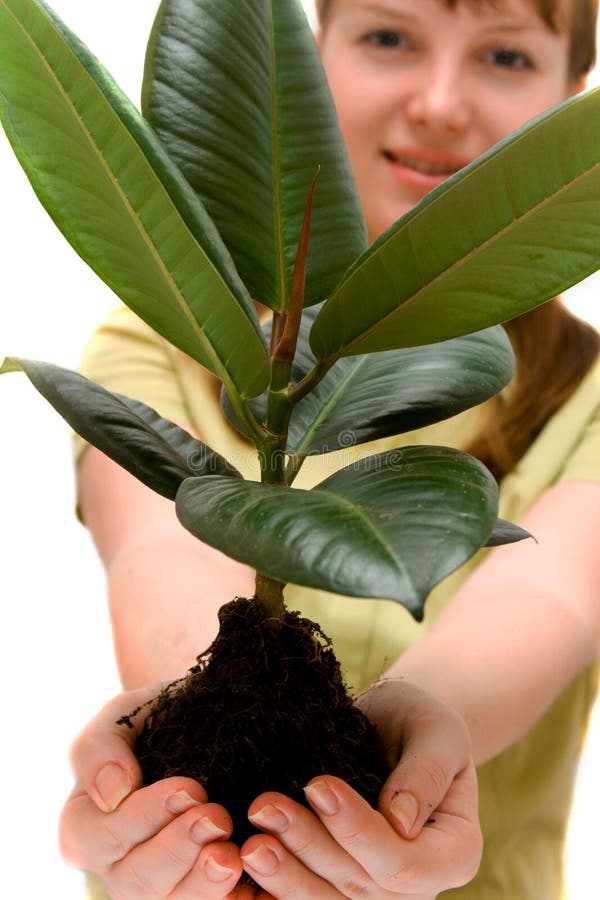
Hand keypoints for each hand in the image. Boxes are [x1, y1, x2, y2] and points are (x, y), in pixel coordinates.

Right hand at [59, 687, 243, 898]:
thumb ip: (100, 749)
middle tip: (217, 816)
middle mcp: (115, 867)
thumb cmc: (151, 720)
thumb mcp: (120, 717)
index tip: (188, 789)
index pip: (105, 836)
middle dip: (179, 849)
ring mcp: (157, 884)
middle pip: (138, 880)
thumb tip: (112, 792)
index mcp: (84, 827)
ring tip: (232, 855)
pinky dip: (228, 897)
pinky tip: (249, 878)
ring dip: (202, 883)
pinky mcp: (195, 888)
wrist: (199, 725)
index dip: (146, 817)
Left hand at [240, 679, 481, 897]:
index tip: (318, 784)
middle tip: (263, 808)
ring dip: (285, 876)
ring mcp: (376, 891)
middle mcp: (418, 886)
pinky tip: (242, 868)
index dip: (358, 832)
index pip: (405, 865)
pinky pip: (308, 896)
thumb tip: (400, 823)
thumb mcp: (436, 731)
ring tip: (248, 843)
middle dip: (308, 848)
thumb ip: (425, 774)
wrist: (394, 725)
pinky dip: (274, 890)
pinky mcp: (339, 883)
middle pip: (359, 888)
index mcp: (454, 853)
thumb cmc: (420, 721)